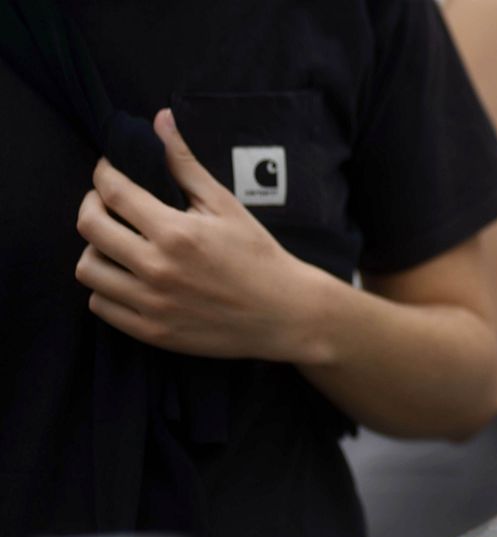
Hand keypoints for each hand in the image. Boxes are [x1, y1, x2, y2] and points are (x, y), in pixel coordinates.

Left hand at [75, 109, 326, 361]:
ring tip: (117, 245)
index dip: (103, 172)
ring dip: (96, 250)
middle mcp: (158, 268)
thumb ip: (186, 164)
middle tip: (108, 204)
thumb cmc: (259, 256)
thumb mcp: (226, 206)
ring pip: (88, 269)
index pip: (112, 190)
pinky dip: (106, 288)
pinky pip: (101, 305)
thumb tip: (160, 120)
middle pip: (88, 227)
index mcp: (176, 232)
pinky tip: (127, 277)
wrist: (285, 314)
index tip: (110, 171)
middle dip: (91, 205)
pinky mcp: (153, 332)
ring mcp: (153, 304)